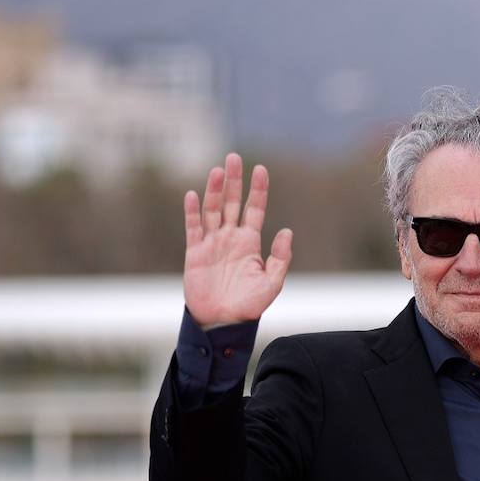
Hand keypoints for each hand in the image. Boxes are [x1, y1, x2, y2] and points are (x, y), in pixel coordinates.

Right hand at [183, 153, 292, 328]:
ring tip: (218, 171)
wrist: (223, 323)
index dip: (258, 190)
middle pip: (232, 203)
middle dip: (234, 181)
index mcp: (250, 242)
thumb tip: (286, 231)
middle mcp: (230, 238)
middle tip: (235, 157)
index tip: (261, 169)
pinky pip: (193, 228)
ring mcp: (212, 243)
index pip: (255, 209)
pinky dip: (192, 212)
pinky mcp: (195, 252)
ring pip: (213, 210)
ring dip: (214, 191)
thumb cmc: (249, 305)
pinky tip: (193, 195)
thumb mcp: (271, 283)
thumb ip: (280, 258)